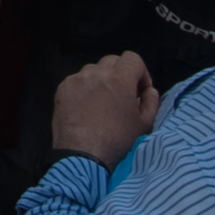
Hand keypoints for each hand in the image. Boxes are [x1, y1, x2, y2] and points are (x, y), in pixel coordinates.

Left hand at [50, 50, 159, 166]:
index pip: (132, 58)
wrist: (82, 156)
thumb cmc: (118, 141)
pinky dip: (85, 89)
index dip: (140, 72)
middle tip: (123, 96)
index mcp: (119, 79)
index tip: (139, 91)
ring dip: (102, 81)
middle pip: (112, 61)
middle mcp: (96, 73)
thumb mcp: (145, 124)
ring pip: (93, 70)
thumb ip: (151, 102)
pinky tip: (87, 108)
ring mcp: (76, 80)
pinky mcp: (62, 89)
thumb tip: (149, 90)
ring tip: (103, 103)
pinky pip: (77, 81)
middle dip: (121, 75)